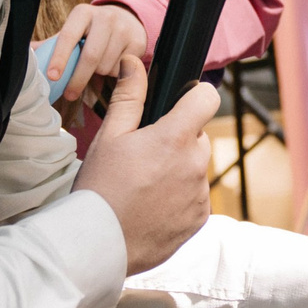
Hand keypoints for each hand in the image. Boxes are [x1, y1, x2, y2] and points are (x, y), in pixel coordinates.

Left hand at [44, 1, 145, 101]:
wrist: (127, 20)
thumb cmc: (91, 31)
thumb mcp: (73, 31)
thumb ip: (51, 44)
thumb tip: (26, 56)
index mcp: (82, 13)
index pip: (68, 36)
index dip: (59, 58)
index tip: (52, 76)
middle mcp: (105, 17)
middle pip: (90, 57)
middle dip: (78, 79)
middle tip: (69, 94)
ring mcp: (124, 29)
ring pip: (106, 66)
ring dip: (97, 75)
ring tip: (96, 68)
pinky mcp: (138, 42)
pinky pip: (121, 69)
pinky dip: (113, 74)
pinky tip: (111, 65)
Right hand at [74, 58, 217, 272]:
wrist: (99, 244)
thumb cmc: (100, 188)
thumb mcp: (110, 137)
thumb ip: (129, 97)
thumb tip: (134, 63)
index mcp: (175, 138)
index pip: (207, 98)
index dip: (194, 96)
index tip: (180, 104)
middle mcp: (195, 164)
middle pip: (198, 136)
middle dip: (178, 140)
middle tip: (144, 156)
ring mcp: (200, 194)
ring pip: (196, 168)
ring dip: (179, 171)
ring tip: (144, 186)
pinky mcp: (200, 219)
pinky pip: (196, 197)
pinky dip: (180, 198)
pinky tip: (151, 206)